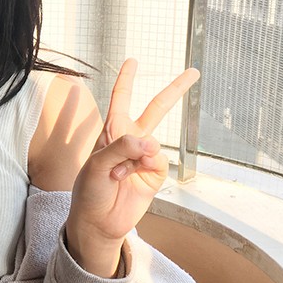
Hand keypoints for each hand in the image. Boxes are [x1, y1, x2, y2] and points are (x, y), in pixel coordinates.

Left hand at [65, 60, 199, 275]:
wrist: (97, 222)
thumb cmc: (89, 190)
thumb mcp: (96, 164)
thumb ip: (122, 148)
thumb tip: (152, 143)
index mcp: (111, 131)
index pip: (121, 98)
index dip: (127, 79)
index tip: (133, 60)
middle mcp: (130, 140)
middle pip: (156, 108)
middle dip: (175, 90)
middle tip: (194, 71)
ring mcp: (144, 157)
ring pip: (154, 142)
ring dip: (135, 157)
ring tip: (117, 174)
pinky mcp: (155, 175)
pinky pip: (158, 161)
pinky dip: (144, 168)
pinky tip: (129, 178)